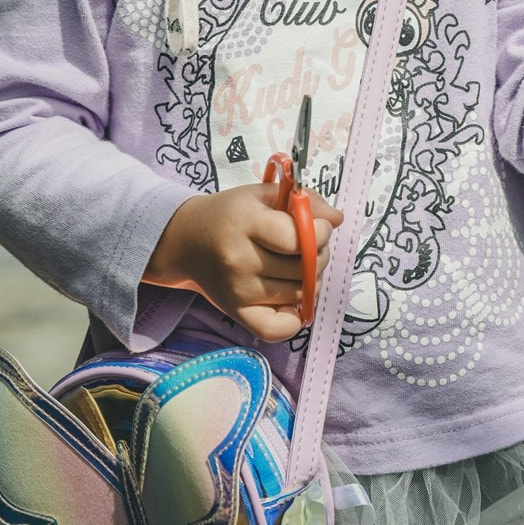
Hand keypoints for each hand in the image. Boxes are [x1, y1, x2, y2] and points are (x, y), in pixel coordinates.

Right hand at [142, 183, 342, 341]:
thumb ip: (302, 201)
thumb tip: (337, 218)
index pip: (297, 239)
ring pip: (298, 295)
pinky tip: (292, 299)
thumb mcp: (262, 194)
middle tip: (312, 246)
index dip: (320, 233)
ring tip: (301, 266)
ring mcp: (238, 292)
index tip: (320, 226)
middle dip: (320, 255)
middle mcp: (240, 261)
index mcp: (246, 223)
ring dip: (311, 281)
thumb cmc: (230, 213)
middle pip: (302, 269)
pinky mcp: (236, 314)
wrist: (186, 240)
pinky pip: (276, 330)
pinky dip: (293, 318)